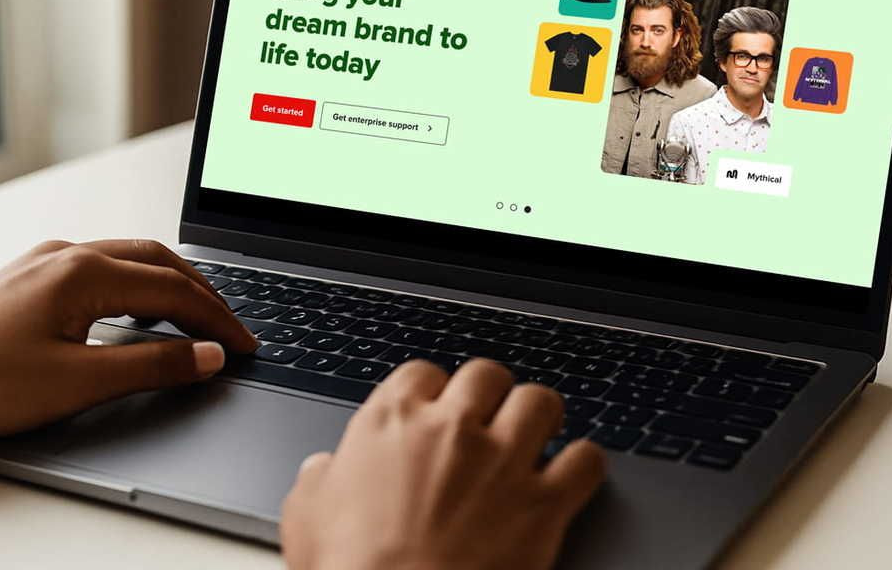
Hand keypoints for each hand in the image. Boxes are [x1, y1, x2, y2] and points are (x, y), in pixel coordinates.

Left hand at [0, 239, 256, 447]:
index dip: (218, 320)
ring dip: (173, 284)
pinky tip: (137, 309)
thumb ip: (151, 367)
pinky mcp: (30, 278)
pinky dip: (139, 285)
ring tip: (199, 315)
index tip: (245, 345)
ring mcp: (46, 262)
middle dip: (205, 293)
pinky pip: (104, 267)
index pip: (176, 292)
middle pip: (160, 262)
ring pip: (131, 259)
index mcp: (86, 272)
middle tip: (233, 327)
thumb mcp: (76, 382)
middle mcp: (69, 256)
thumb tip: (207, 356)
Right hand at [281, 359, 606, 569]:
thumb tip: (323, 469)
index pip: (423, 372)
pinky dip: (583, 465)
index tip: (437, 411)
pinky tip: (571, 476)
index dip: (433, 392)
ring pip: (540, 401)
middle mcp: (451, 429)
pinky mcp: (543, 503)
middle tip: (490, 420)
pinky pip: (585, 460)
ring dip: (539, 418)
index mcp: (392, 422)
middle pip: (487, 374)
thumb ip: (317, 481)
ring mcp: (502, 461)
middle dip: (491, 395)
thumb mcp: (306, 519)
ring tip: (536, 435)